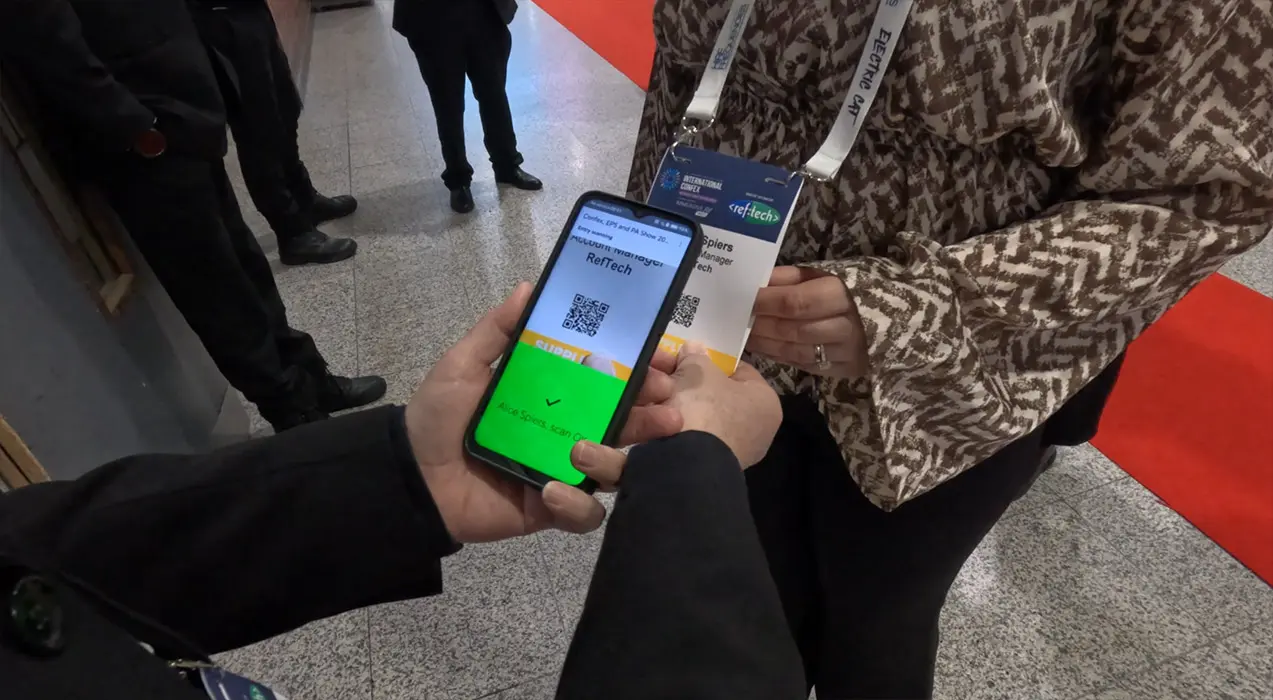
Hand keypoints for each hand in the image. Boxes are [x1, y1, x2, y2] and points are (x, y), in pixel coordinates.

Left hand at [403, 283, 682, 542]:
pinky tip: (561, 485)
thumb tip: (528, 287)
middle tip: (669, 401)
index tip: (663, 358)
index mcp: (554, 394)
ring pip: (616, 468)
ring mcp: (564, 472)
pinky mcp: (552, 510)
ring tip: (638, 438)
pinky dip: (579, 505)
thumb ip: (497, 330)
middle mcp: (568, 431)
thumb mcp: (463, 364)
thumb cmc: (439, 417)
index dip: (639, 370)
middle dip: (652, 410)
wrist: (411, 476)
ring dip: (631, 454)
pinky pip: (583, 515)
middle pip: (624, 422)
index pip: (607, 380)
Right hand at [571, 342, 781, 487]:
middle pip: (717, 395)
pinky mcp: (710, 468)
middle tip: (663, 371)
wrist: (687, 464)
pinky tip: (652, 417)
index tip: (686, 356)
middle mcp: (757, 430)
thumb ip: (695, 356)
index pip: (739, 371)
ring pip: (702, 417)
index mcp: (766, 402)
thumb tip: (693, 348)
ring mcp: (735, 452)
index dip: (710, 360)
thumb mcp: (697, 370)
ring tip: (651, 391)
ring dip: (677, 404)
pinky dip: (674, 427)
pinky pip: (692, 438)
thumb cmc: (703, 409)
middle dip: (689, 383)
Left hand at [746, 266, 869, 378]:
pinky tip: (761, 347)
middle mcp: (845, 325)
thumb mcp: (814, 277)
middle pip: (792, 329)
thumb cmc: (835, 292)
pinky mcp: (843, 368)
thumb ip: (785, 279)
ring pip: (795, 351)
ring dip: (765, 343)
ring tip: (743, 336)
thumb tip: (752, 283)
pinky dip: (777, 356)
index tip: (740, 301)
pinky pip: (802, 364)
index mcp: (837, 294)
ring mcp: (845, 351)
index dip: (764, 303)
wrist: (874, 319)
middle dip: (761, 325)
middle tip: (735, 321)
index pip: (794, 301)